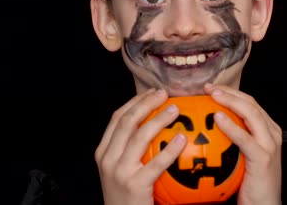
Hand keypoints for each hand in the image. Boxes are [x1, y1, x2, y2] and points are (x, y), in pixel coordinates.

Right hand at [94, 88, 186, 204]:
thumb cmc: (127, 197)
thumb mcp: (121, 170)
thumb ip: (133, 151)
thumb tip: (159, 125)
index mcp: (103, 151)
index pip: (117, 118)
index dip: (135, 101)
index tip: (152, 92)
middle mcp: (108, 158)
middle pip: (127, 121)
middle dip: (146, 103)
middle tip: (165, 94)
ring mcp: (119, 171)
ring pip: (139, 136)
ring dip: (159, 119)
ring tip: (176, 110)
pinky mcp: (134, 184)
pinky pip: (156, 162)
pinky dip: (170, 148)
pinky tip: (183, 139)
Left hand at [203, 83, 282, 204]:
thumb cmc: (250, 183)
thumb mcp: (240, 157)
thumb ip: (230, 140)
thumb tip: (204, 128)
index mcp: (268, 130)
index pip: (249, 103)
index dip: (230, 92)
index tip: (210, 88)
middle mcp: (272, 133)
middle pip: (251, 103)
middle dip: (229, 92)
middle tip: (208, 88)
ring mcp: (269, 145)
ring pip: (251, 113)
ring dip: (230, 101)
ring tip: (212, 95)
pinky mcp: (263, 158)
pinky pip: (245, 138)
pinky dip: (231, 126)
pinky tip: (216, 118)